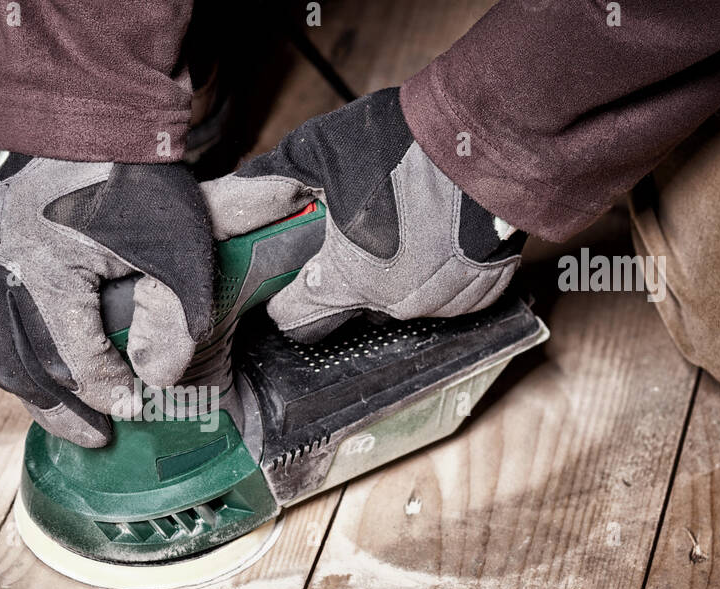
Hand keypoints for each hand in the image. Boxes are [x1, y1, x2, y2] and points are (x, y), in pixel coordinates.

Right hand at [0, 153, 212, 447]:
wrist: (87, 118)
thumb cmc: (135, 179)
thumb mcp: (177, 241)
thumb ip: (179, 311)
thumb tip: (164, 379)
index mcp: (44, 267)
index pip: (75, 356)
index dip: (107, 390)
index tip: (133, 409)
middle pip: (24, 366)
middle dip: (62, 409)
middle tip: (99, 436)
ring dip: (28, 390)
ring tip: (64, 417)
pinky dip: (5, 355)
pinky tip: (31, 375)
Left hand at [201, 88, 524, 342]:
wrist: (493, 137)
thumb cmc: (406, 145)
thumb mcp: (319, 152)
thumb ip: (270, 181)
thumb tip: (226, 195)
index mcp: (348, 280)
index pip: (297, 318)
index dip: (288, 299)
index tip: (291, 282)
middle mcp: (393, 303)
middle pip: (352, 307)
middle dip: (348, 278)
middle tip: (357, 233)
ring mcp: (441, 302)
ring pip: (401, 302)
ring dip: (396, 275)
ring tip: (403, 224)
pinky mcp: (481, 292)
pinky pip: (447, 294)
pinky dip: (439, 272)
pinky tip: (437, 233)